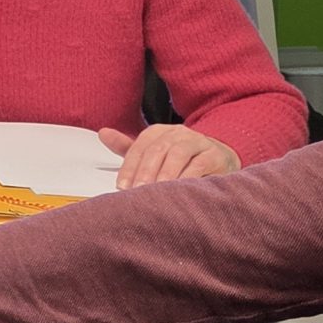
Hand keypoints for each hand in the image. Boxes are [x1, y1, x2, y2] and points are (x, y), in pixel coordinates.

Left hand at [100, 124, 239, 188]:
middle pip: (158, 149)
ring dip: (165, 173)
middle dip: (145, 171)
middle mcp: (178, 133)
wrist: (219, 158)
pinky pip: (200, 164)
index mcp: (159, 132)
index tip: (121, 186)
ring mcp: (198, 142)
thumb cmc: (180, 158)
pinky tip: (180, 189)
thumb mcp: (152, 153)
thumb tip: (102, 133)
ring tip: (157, 190)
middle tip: (137, 190)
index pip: (140, 146)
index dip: (129, 166)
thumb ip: (127, 147)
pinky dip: (188, 177)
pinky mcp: (215, 155)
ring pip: (178, 154)